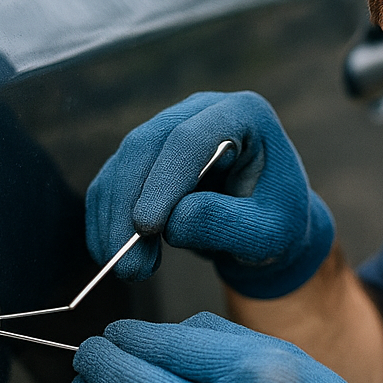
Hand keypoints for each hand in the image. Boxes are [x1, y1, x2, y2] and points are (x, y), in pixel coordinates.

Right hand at [85, 91, 334, 298]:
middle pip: (146, 146)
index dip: (164, 181)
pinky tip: (112, 254)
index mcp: (243, 114)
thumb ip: (226, 224)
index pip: (190, 139)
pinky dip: (106, 220)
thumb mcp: (268, 233)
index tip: (147, 227)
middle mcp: (200, 111)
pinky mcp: (146, 156)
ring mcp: (168, 128)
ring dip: (114, 219)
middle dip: (129, 207)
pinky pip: (112, 182)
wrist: (266, 225)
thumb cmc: (276, 224)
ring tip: (129, 270)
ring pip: (122, 165)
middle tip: (128, 265)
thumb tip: (171, 222)